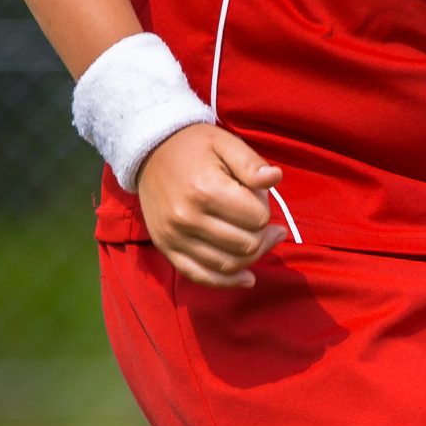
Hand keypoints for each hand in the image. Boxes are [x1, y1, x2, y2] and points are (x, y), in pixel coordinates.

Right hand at [138, 125, 284, 288]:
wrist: (149, 150)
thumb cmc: (194, 146)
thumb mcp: (225, 143)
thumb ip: (251, 163)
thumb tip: (276, 177)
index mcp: (205, 190)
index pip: (257, 218)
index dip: (265, 209)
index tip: (256, 198)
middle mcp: (187, 217)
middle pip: (247, 245)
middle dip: (261, 233)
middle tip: (261, 220)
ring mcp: (175, 236)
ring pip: (230, 264)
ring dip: (251, 256)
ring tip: (260, 240)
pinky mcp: (166, 248)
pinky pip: (201, 276)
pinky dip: (228, 282)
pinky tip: (248, 279)